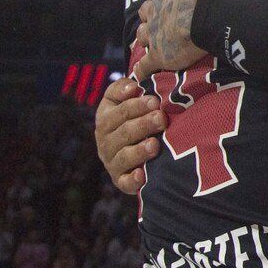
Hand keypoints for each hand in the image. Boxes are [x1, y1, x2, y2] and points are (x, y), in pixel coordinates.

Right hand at [93, 77, 163, 196]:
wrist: (132, 153)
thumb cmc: (134, 118)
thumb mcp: (123, 100)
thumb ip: (123, 88)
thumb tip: (132, 85)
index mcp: (105, 119)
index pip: (118, 111)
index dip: (136, 105)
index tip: (155, 101)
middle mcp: (105, 141)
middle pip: (123, 132)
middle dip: (143, 124)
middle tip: (161, 119)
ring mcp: (112, 162)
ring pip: (124, 156)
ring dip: (139, 151)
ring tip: (155, 145)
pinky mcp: (120, 181)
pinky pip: (124, 183)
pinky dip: (132, 180)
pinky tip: (142, 175)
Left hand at [132, 0, 220, 79]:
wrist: (204, 10)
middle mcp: (155, 9)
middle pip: (146, 12)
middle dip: (150, 16)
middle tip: (157, 20)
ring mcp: (154, 33)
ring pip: (143, 36)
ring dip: (146, 39)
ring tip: (149, 44)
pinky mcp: (159, 55)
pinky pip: (146, 65)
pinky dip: (142, 69)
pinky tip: (141, 75)